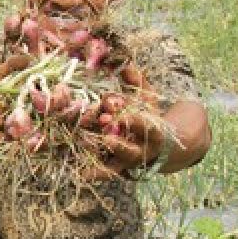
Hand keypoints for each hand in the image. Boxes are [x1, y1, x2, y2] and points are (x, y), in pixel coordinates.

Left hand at [83, 64, 166, 181]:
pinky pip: (102, 173)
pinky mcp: (114, 169)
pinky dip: (92, 174)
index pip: (146, 128)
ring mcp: (126, 163)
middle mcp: (141, 151)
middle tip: (105, 137)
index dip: (135, 123)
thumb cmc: (148, 115)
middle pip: (129, 151)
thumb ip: (137, 82)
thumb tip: (126, 64)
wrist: (158, 145)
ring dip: (100, 161)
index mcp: (152, 132)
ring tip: (85, 156)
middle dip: (118, 144)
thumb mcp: (146, 98)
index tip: (124, 117)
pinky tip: (79, 174)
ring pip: (114, 165)